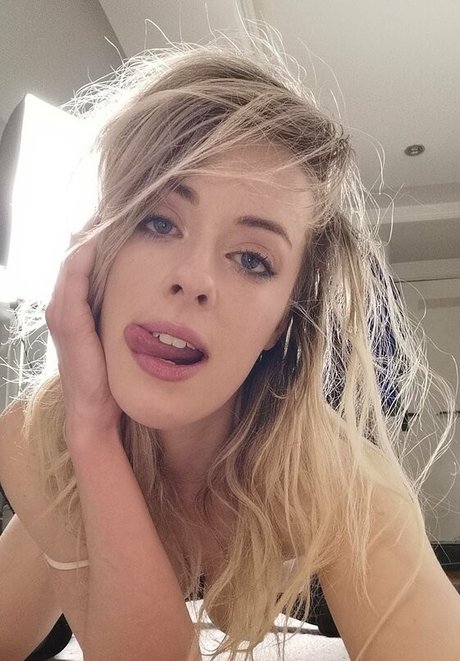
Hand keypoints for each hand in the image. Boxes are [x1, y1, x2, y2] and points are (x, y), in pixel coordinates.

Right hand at [45, 219, 121, 442]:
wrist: (98, 412)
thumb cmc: (113, 376)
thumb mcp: (121, 335)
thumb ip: (128, 311)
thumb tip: (160, 291)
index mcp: (77, 305)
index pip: (86, 258)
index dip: (103, 234)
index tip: (128, 211)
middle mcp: (64, 304)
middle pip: (76, 251)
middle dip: (96, 226)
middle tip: (120, 200)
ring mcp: (62, 311)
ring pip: (72, 259)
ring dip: (90, 234)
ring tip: (111, 209)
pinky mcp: (67, 322)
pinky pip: (73, 279)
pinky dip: (84, 257)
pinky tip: (99, 239)